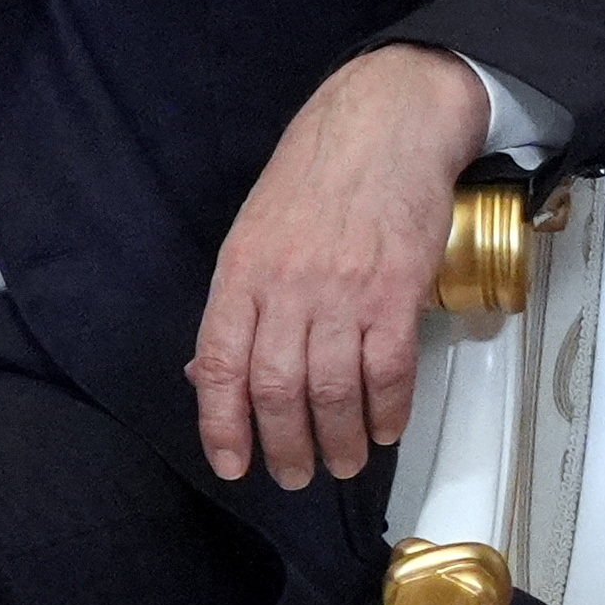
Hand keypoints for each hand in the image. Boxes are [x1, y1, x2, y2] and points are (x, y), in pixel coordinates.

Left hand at [186, 45, 497, 488]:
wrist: (381, 129)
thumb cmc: (312, 183)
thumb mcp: (251, 236)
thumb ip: (236, 307)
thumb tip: (208, 374)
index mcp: (240, 275)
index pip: (218, 364)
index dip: (221, 423)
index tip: (230, 464)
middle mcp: (286, 288)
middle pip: (275, 388)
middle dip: (282, 445)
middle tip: (292, 475)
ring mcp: (342, 291)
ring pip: (331, 388)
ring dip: (338, 439)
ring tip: (342, 463)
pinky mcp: (396, 291)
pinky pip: (388, 369)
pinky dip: (387, 409)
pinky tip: (385, 429)